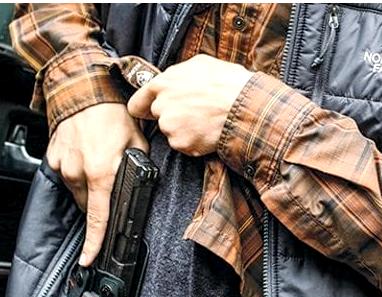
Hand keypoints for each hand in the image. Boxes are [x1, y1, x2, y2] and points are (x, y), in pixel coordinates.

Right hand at [46, 103, 147, 266]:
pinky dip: (78, 172)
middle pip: (89, 206)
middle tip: (112, 182)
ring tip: (100, 161)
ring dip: (90, 186)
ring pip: (78, 191)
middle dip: (101, 202)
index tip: (89, 258)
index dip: (94, 242)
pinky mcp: (54, 158)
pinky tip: (88, 156)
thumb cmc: (112, 114)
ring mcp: (63, 165)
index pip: (98, 218)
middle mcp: (78, 173)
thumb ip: (139, 168)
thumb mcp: (138, 143)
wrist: (84, 89)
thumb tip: (143, 184)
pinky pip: (67, 175)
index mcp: (101, 174)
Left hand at [127, 54, 252, 155]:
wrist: (245, 106)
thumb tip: (175, 78)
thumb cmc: (227, 84)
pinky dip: (194, 143)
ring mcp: (171, 127)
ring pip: (173, 132)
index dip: (144, 108)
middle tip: (196, 112)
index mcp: (162, 84)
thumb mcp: (200, 65)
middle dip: (174, 116)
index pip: (137, 103)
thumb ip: (178, 74)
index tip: (148, 112)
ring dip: (185, 130)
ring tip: (205, 121)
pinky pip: (184, 146)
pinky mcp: (182, 143)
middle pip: (160, 118)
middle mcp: (162, 106)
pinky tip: (208, 132)